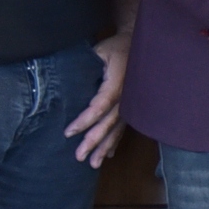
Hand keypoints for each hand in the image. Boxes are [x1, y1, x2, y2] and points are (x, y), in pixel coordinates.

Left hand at [67, 31, 131, 165]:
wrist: (140, 45)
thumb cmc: (116, 46)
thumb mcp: (100, 51)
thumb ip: (88, 65)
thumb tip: (68, 79)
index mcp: (118, 83)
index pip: (100, 106)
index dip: (85, 121)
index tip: (68, 133)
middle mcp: (127, 97)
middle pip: (109, 123)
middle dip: (94, 141)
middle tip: (79, 157)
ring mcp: (131, 104)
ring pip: (117, 129)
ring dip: (105, 147)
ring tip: (93, 163)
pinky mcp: (132, 107)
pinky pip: (124, 127)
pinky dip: (116, 141)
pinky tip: (109, 154)